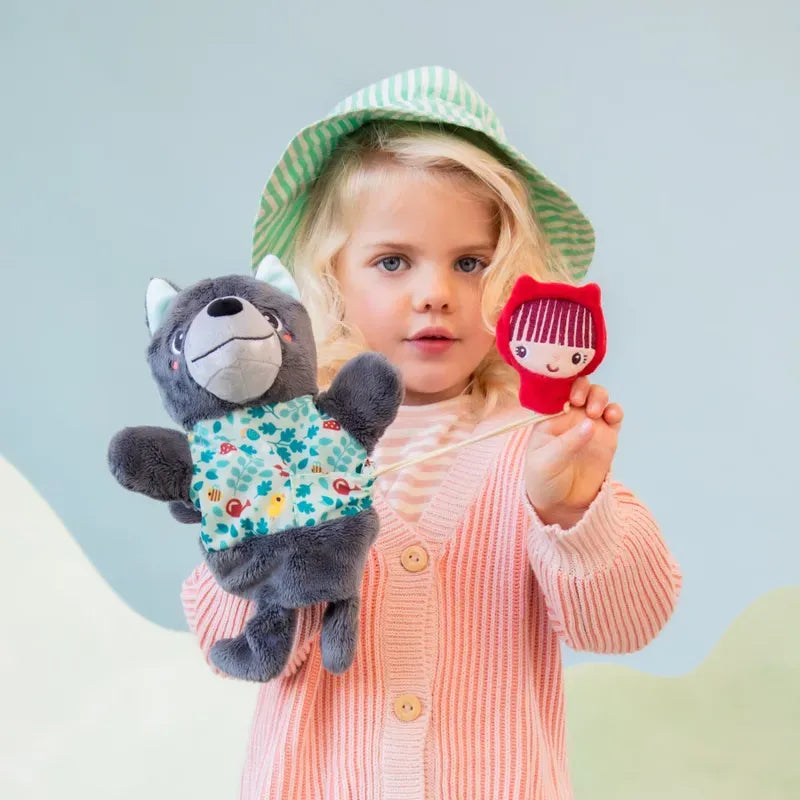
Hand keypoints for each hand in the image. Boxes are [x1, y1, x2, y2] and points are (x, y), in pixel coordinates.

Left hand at [524, 378, 623, 527]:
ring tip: (596, 413)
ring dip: (599, 397)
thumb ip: (567, 443)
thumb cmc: (544, 480)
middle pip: (579, 388)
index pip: (556, 390)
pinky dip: (616, 411)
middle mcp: (568, 415)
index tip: (569, 394)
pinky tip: (612, 417)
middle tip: (581, 403)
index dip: (563, 384)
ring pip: (598, 397)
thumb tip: (590, 423)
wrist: (562, 504)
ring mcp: (589, 423)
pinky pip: (614, 416)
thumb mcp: (547, 462)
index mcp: (548, 417)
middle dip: (583, 387)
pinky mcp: (606, 435)